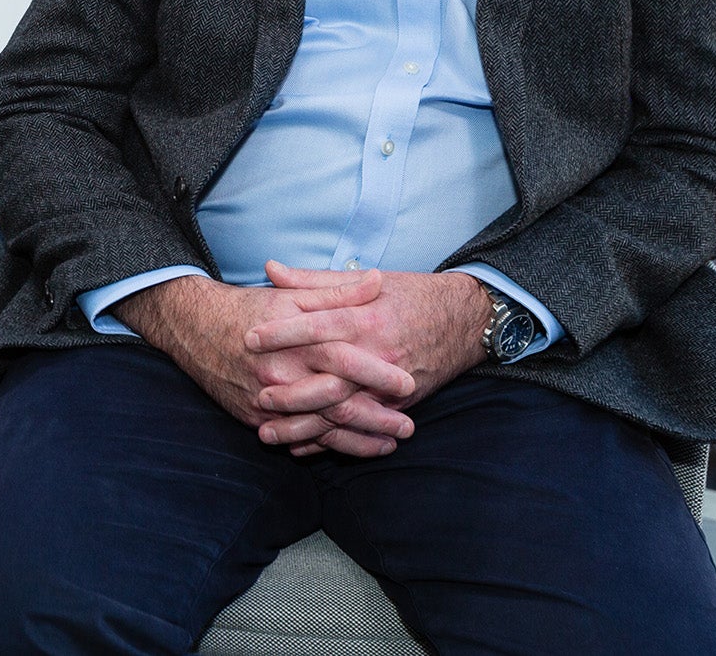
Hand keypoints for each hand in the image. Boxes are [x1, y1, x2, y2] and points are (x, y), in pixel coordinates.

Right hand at [112, 274, 416, 454]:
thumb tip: (377, 281)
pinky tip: (351, 449)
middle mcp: (280, 372)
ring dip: (358, 440)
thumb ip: (338, 292)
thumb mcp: (293, 296)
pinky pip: (295, 438)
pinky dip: (325, 447)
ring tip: (390, 444)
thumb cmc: (250, 309)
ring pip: (319, 428)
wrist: (194, 328)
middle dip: (376, 417)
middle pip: (336, 402)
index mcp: (294, 339)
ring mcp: (266, 399)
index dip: (376, 372)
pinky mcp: (255, 417)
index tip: (408, 383)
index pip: (342, 358)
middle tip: (409, 425)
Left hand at [244, 264, 491, 454]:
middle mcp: (378, 354)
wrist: (465, 320)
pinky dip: (330, 441)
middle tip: (254, 394)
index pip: (318, 325)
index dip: (282, 332)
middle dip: (289, 390)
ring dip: (303, 426)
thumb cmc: (410, 295)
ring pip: (341, 412)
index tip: (249, 337)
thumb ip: (315, 280)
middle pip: (328, 377)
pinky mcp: (398, 406)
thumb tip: (270, 269)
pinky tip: (300, 447)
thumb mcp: (365, 281)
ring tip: (265, 432)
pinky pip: (360, 428)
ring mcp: (390, 385)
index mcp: (367, 318)